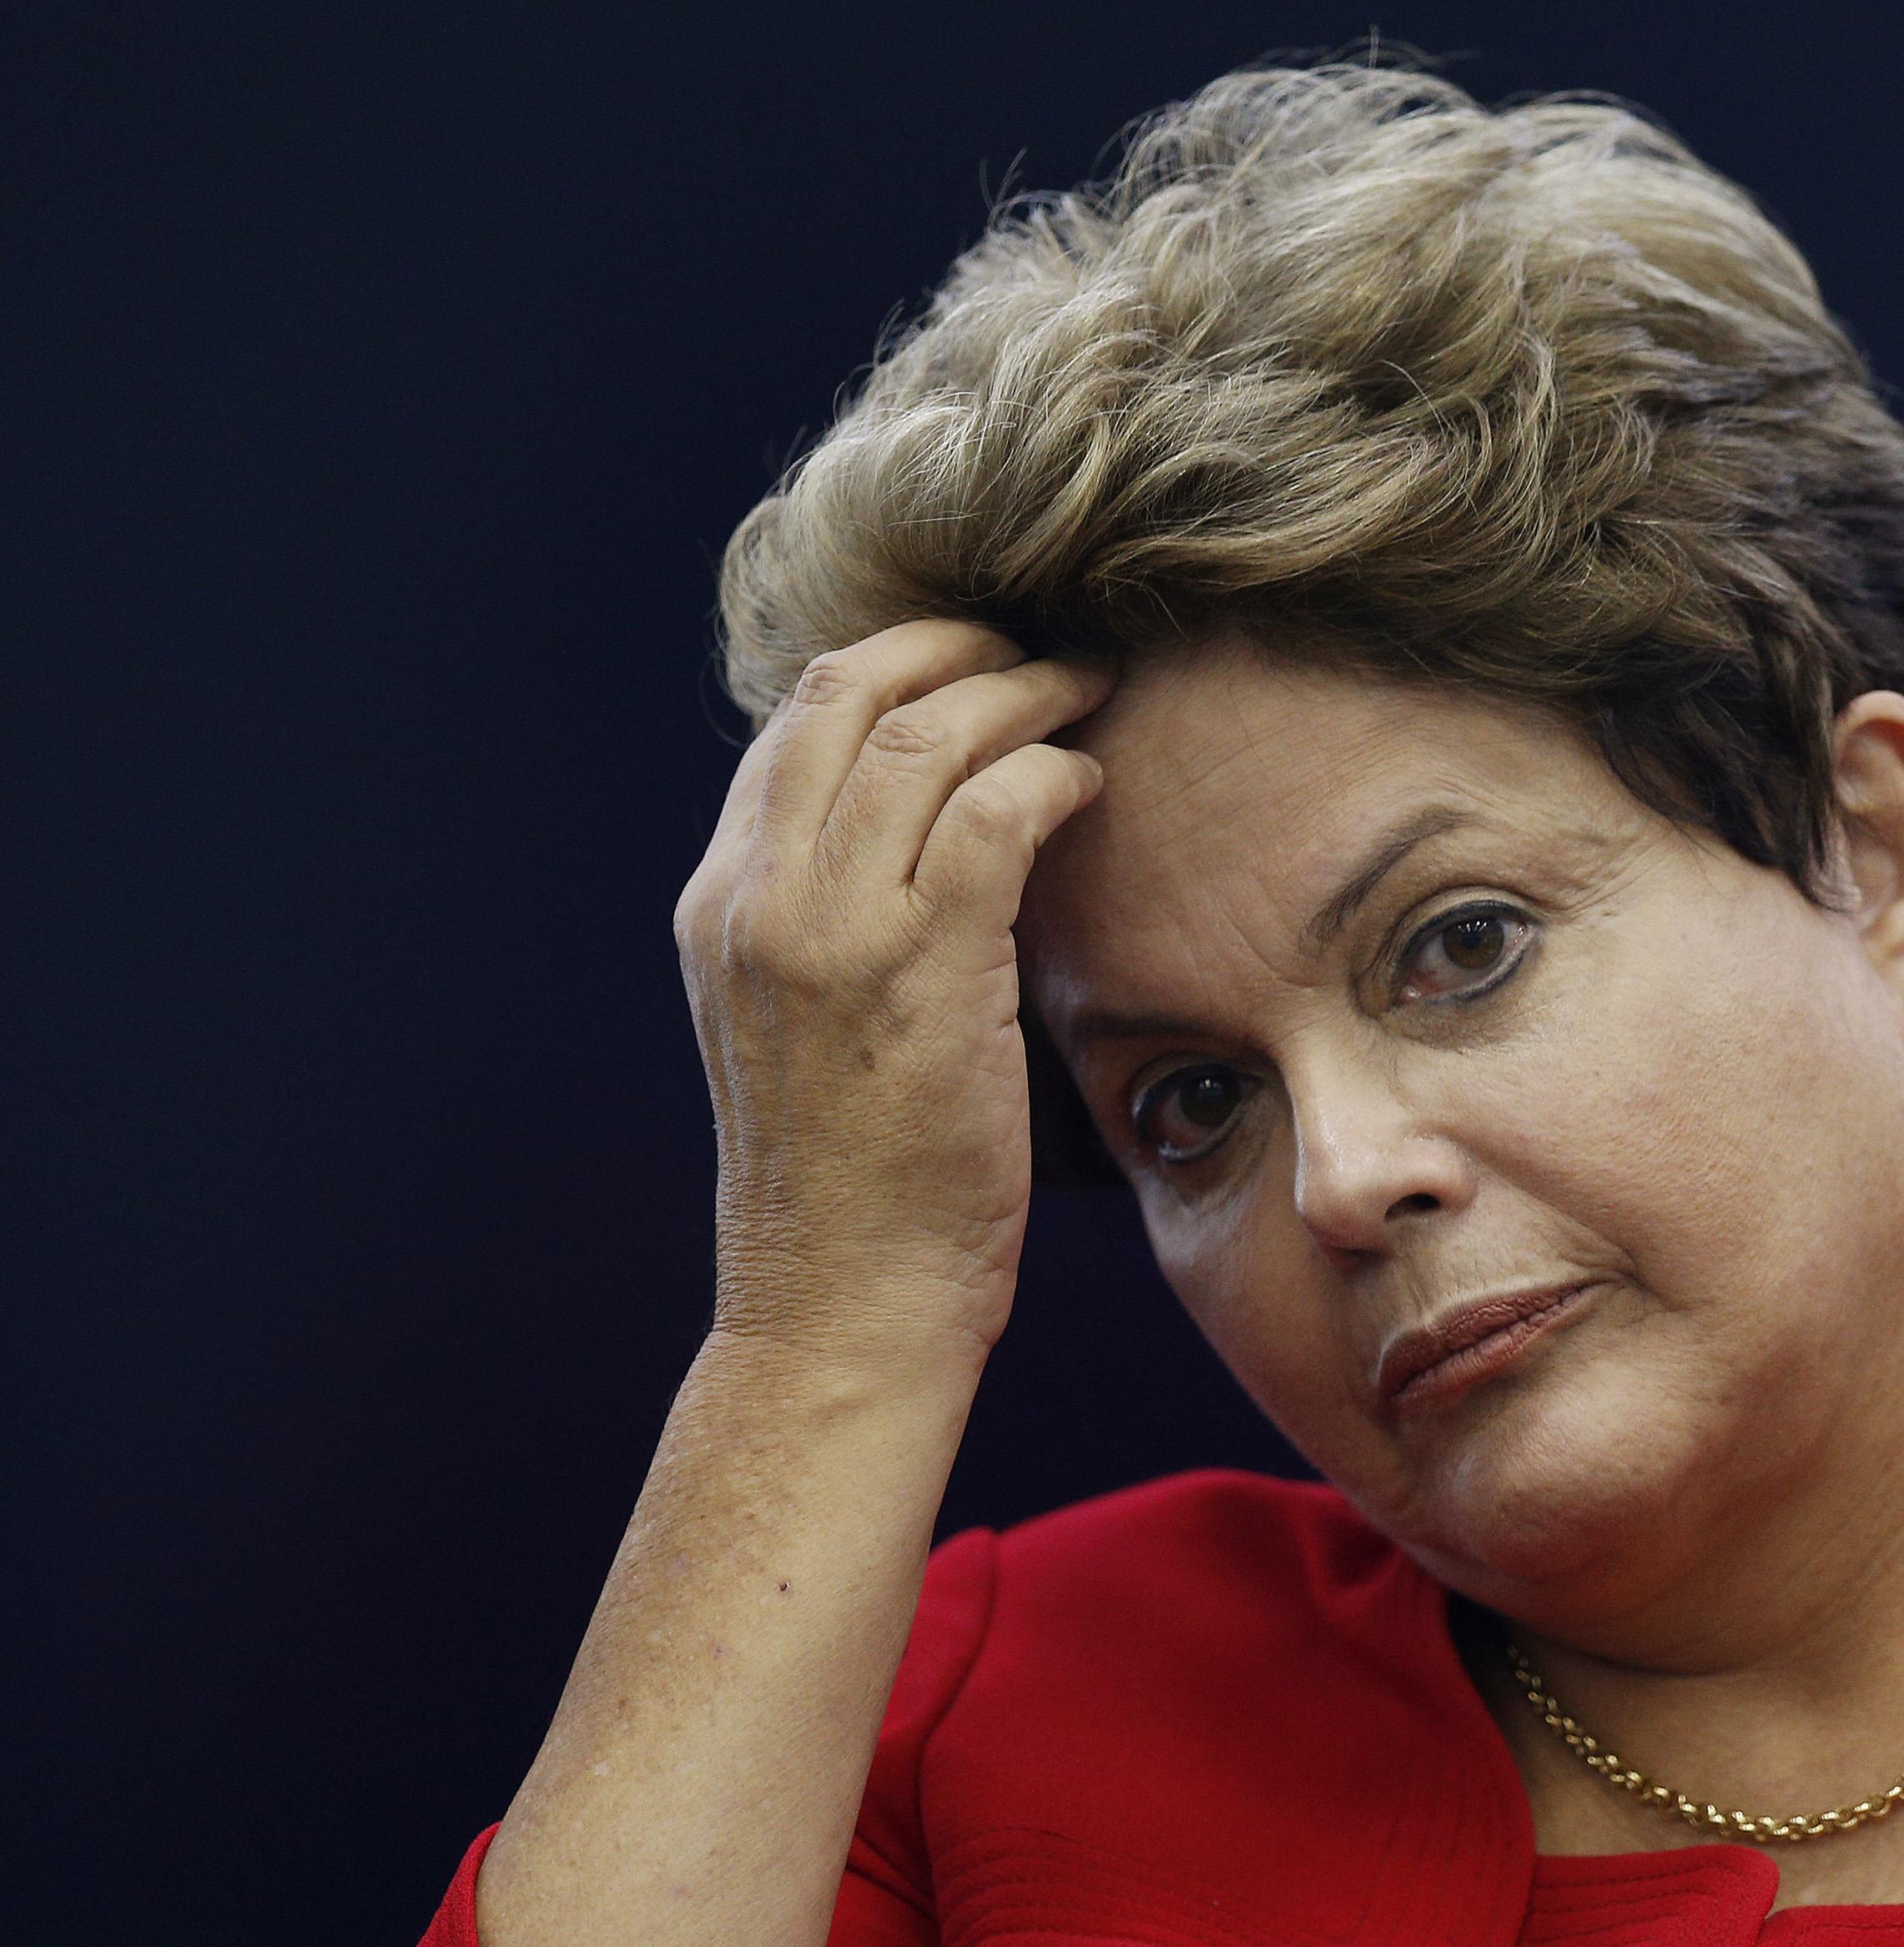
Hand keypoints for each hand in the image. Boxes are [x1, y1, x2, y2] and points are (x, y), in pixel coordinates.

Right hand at [671, 619, 1113, 1368]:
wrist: (840, 1311)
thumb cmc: (851, 1188)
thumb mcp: (801, 1028)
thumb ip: (832, 922)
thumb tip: (921, 834)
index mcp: (718, 908)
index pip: (792, 727)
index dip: (889, 667)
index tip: (967, 659)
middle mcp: (755, 901)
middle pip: (846, 693)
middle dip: (952, 644)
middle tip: (1032, 643)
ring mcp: (828, 931)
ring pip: (927, 735)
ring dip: (1021, 691)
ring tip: (1085, 688)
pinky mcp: (918, 968)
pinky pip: (996, 812)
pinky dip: (1052, 771)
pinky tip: (1088, 782)